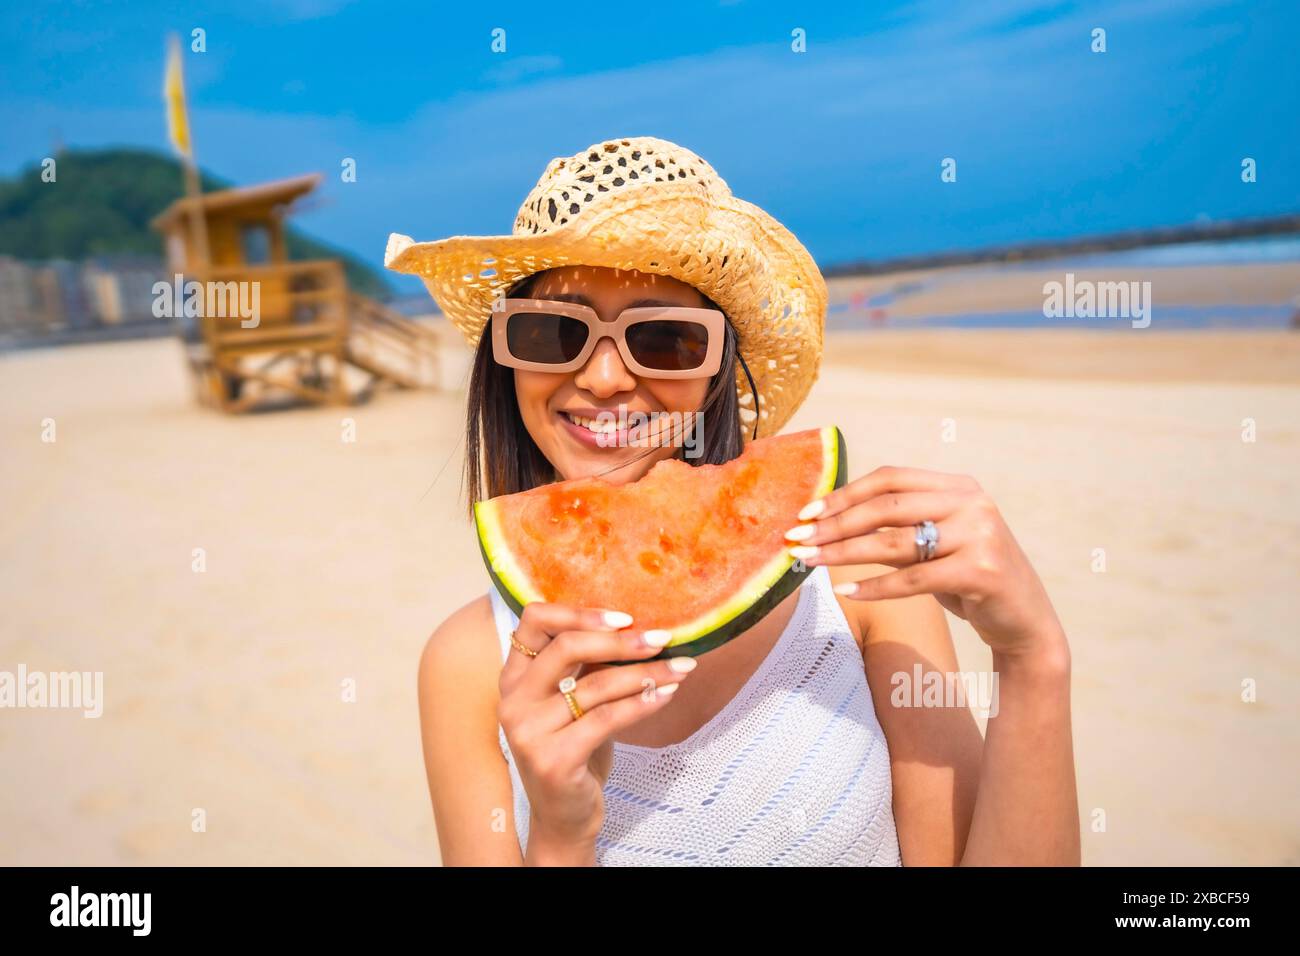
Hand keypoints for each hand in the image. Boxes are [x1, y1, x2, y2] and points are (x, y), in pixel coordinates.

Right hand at [497, 602, 697, 859]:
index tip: (623, 616)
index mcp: (514, 677)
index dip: (579, 612)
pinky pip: (607, 719)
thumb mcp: (572, 701)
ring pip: (596, 685)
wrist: (563, 816)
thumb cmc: (573, 748)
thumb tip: (638, 624)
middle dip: (621, 640)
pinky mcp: (553, 759)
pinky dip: (641, 703)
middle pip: (567, 647)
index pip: (534, 620)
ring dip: (645, 673)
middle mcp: (513, 700)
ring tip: (680, 668)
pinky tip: (665, 695)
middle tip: (662, 637)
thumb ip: (585, 665)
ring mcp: (528, 731)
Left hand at [784, 466, 1064, 658]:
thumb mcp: (934, 546)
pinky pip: (914, 578)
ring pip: (895, 541)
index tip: (807, 511)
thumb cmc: (969, 580)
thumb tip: (828, 523)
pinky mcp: (981, 571)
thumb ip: (896, 529)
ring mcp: (980, 535)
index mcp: (959, 486)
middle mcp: (972, 503)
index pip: (890, 478)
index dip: (845, 492)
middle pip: (887, 506)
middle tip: (798, 538)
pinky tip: (847, 591)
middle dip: (836, 523)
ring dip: (844, 552)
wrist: (1025, 622)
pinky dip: (876, 586)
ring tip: (809, 562)